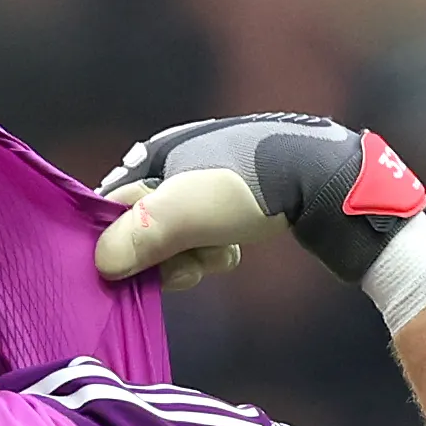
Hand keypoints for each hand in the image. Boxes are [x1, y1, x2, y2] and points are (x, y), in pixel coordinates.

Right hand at [94, 114, 425, 290]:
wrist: (324, 179)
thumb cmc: (249, 187)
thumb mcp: (186, 211)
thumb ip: (138, 236)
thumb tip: (100, 264)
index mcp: (156, 155)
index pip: (112, 208)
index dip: (120, 245)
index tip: (142, 270)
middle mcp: (175, 163)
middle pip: (144, 228)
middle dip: (164, 256)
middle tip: (190, 269)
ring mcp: (206, 181)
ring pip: (177, 237)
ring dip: (192, 257)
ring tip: (219, 256)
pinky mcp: (234, 199)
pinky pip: (206, 234)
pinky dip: (213, 250)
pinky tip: (233, 249)